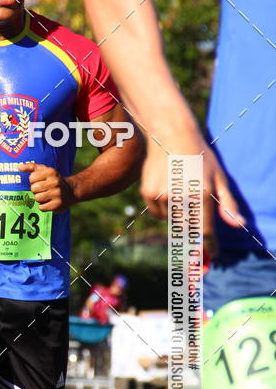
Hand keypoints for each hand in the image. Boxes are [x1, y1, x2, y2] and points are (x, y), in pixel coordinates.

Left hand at [18, 163, 71, 211]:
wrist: (70, 191)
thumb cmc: (53, 180)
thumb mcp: (44, 170)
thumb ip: (31, 167)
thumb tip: (19, 167)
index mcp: (51, 172)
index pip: (32, 178)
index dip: (34, 181)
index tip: (41, 181)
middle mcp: (55, 182)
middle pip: (34, 189)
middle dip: (36, 190)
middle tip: (44, 189)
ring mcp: (57, 193)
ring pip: (37, 198)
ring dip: (39, 198)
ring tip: (47, 195)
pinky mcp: (57, 204)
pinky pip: (41, 207)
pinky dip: (43, 206)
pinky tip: (49, 202)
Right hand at [142, 132, 244, 258]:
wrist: (171, 135)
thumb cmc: (200, 156)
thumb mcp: (220, 178)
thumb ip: (228, 204)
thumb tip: (239, 226)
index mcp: (202, 195)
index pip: (206, 232)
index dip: (210, 246)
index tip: (213, 253)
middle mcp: (181, 198)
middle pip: (187, 229)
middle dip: (193, 225)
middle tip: (193, 205)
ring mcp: (162, 196)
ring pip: (171, 221)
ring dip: (177, 214)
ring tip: (180, 189)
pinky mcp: (148, 194)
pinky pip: (157, 214)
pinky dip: (163, 208)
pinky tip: (167, 188)